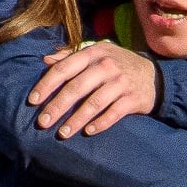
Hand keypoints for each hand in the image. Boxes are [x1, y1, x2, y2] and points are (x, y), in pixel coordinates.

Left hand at [29, 42, 158, 137]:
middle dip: (57, 106)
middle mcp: (107, 65)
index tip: (33, 101)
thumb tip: (45, 60)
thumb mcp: (96, 54)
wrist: (153, 76)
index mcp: (94, 53)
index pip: (65, 68)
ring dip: (76, 120)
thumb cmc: (117, 65)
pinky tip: (88, 132)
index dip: (47, 85)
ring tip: (62, 133)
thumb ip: (71, 56)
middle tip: (42, 123)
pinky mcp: (133, 99)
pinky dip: (100, 124)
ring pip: (94, 103)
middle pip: (76, 87)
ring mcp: (121, 82)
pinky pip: (114, 113)